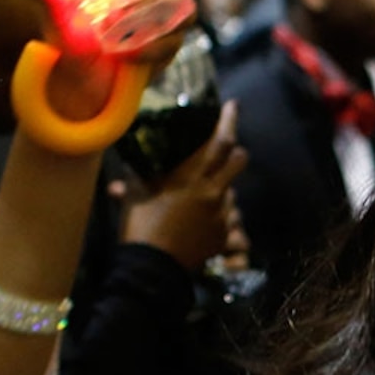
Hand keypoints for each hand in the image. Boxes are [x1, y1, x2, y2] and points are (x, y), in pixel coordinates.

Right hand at [118, 103, 246, 268]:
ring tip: (200, 198)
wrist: (151, 268)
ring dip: (220, 190)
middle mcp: (214, 193)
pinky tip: (199, 223)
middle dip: (236, 153)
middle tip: (225, 153)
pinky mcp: (223, 237)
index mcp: (194, 178)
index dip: (230, 121)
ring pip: (231, 192)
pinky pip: (227, 220)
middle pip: (239, 161)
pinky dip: (217, 217)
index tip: (233, 106)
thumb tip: (134, 158)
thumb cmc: (140, 226)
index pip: (221, 142)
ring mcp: (222, 217)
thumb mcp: (136, 193)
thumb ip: (140, 173)